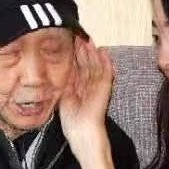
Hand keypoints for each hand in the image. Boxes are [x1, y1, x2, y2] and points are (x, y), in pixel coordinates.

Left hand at [59, 37, 113, 152]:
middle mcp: (89, 85)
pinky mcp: (105, 89)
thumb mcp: (64, 97)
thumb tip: (61, 69)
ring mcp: (98, 86)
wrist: (82, 133)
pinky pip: (107, 73)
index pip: (78, 67)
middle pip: (87, 64)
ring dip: (92, 52)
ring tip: (88, 39)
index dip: (74, 55)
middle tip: (78, 36)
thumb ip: (65, 84)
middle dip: (83, 50)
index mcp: (79, 87)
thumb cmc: (73, 121)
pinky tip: (103, 52)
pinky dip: (106, 62)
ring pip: (96, 65)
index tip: (69, 42)